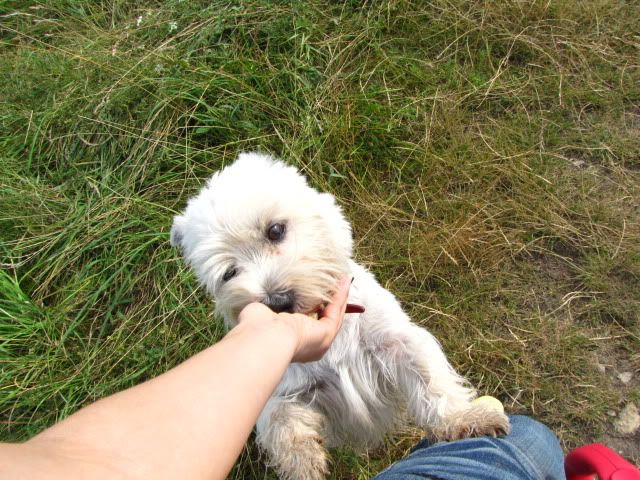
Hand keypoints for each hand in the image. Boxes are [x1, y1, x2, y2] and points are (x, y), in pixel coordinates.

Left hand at [236, 276, 351, 362]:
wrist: (263, 337)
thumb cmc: (255, 328)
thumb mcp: (263, 313)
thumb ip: (270, 307)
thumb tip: (268, 298)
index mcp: (293, 343)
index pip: (308, 323)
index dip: (316, 306)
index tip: (319, 291)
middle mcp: (308, 345)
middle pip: (325, 319)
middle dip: (332, 301)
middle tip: (338, 283)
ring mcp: (319, 341)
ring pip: (333, 316)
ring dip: (340, 297)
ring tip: (344, 280)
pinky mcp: (326, 334)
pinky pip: (335, 312)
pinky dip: (341, 297)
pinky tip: (343, 283)